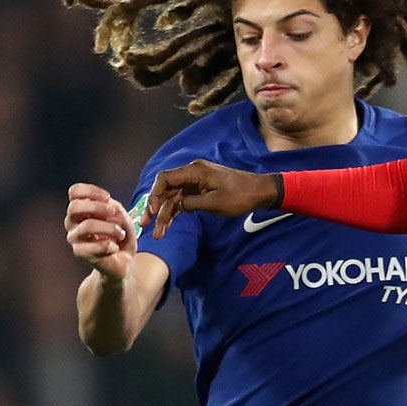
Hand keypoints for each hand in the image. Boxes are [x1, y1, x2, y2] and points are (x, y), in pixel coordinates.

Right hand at [65, 183, 135, 280]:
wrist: (122, 263)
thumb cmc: (120, 237)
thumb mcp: (123, 218)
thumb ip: (116, 208)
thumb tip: (109, 206)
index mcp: (81, 209)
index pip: (74, 192)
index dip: (91, 191)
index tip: (108, 197)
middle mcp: (72, 222)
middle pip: (74, 207)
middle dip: (97, 207)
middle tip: (114, 212)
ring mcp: (74, 238)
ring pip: (86, 226)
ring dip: (109, 228)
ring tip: (120, 234)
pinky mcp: (79, 253)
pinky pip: (93, 246)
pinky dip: (109, 246)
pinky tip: (114, 248)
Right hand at [144, 160, 279, 236]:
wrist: (260, 192)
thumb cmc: (240, 196)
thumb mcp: (214, 203)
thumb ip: (192, 204)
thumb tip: (177, 206)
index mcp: (195, 171)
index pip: (165, 179)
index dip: (155, 194)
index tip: (152, 211)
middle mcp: (192, 174)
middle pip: (166, 189)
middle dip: (155, 208)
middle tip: (146, 225)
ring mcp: (196, 182)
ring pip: (173, 198)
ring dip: (165, 215)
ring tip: (158, 234)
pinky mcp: (201, 190)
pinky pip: (183, 200)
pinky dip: (176, 212)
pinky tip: (167, 226)